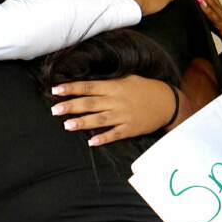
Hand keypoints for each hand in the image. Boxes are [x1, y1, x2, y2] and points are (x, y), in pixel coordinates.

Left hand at [50, 75, 176, 145]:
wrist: (167, 102)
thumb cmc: (144, 89)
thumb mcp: (127, 79)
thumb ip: (108, 83)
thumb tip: (88, 84)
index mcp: (114, 87)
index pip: (88, 87)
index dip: (71, 88)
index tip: (56, 89)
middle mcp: (116, 101)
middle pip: (90, 103)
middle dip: (71, 106)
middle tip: (55, 109)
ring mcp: (123, 116)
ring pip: (99, 119)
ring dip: (82, 122)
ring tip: (67, 125)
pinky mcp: (130, 129)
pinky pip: (115, 134)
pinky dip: (103, 138)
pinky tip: (91, 142)